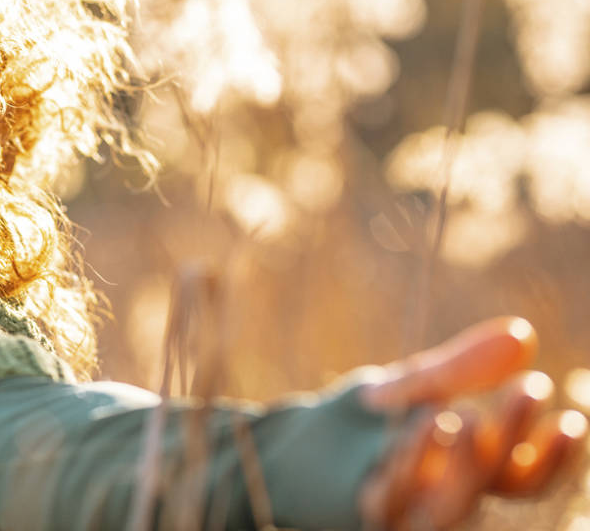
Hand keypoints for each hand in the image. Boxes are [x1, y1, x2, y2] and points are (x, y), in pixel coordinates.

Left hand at [357, 317, 586, 529]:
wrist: (283, 448)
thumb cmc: (354, 423)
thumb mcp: (409, 388)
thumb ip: (460, 367)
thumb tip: (523, 332)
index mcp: (461, 474)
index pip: (522, 476)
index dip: (552, 455)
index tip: (570, 416)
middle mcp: (440, 499)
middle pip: (494, 485)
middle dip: (515, 438)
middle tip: (531, 389)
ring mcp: (402, 514)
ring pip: (449, 507)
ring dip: (463, 462)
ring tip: (466, 413)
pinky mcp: (359, 515)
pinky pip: (388, 499)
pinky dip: (406, 461)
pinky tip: (419, 421)